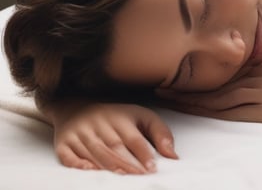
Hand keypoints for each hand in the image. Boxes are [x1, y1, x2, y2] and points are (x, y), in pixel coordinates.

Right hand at [51, 102, 176, 173]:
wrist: (75, 106)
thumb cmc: (115, 116)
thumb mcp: (141, 116)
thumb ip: (160, 133)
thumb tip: (173, 156)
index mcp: (120, 117)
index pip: (134, 138)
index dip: (143, 153)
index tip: (152, 168)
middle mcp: (99, 124)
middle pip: (115, 147)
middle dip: (128, 164)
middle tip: (139, 178)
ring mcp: (80, 133)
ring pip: (94, 153)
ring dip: (108, 167)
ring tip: (121, 181)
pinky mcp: (63, 143)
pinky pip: (69, 156)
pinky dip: (78, 165)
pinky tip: (90, 173)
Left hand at [157, 57, 261, 123]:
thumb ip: (257, 68)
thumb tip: (236, 69)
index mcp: (259, 64)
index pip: (221, 68)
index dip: (196, 72)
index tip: (175, 70)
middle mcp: (255, 76)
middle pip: (213, 83)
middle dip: (185, 86)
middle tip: (160, 87)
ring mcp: (258, 94)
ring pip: (217, 97)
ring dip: (191, 99)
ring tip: (169, 99)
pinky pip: (230, 111)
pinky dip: (210, 110)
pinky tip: (195, 110)